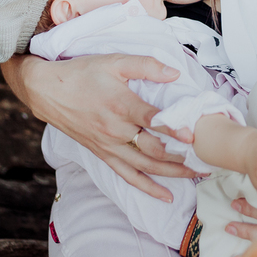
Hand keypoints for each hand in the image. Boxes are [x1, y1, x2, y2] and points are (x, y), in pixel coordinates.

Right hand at [3, 52, 197, 201]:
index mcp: (121, 105)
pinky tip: (167, 195)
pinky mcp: (103, 154)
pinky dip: (148, 188)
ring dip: (173, 173)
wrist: (48, 91)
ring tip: (198, 174)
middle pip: (154, 150)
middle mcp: (116, 130)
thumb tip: (175, 73)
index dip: (174, 128)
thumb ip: (146, 65)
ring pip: (146, 167)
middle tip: (208, 158)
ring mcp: (109, 146)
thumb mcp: (114, 61)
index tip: (194, 135)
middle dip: (182, 156)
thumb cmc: (82, 73)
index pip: (153, 121)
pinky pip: (128, 176)